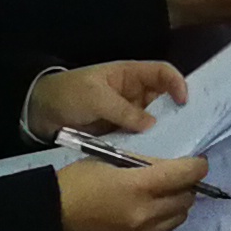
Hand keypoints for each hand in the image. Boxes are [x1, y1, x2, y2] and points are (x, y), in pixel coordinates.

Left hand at [28, 60, 188, 136]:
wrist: (40, 112)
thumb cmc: (69, 94)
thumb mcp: (96, 98)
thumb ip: (124, 111)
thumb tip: (152, 125)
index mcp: (130, 75)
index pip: (162, 73)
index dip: (177, 83)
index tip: (185, 102)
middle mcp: (134, 93)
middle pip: (164, 100)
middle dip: (177, 113)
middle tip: (191, 132)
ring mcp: (128, 114)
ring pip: (155, 121)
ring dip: (164, 132)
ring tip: (177, 148)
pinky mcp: (120, 132)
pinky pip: (140, 137)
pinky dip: (148, 144)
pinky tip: (156, 156)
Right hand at [58, 155, 208, 230]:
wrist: (51, 220)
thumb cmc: (77, 184)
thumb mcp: (110, 162)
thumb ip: (143, 166)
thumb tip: (168, 168)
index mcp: (139, 186)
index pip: (186, 175)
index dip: (197, 167)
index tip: (197, 163)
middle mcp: (147, 214)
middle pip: (187, 198)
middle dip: (184, 186)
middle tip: (173, 179)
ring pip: (178, 218)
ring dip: (174, 205)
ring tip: (156, 198)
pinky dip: (158, 223)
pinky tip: (140, 216)